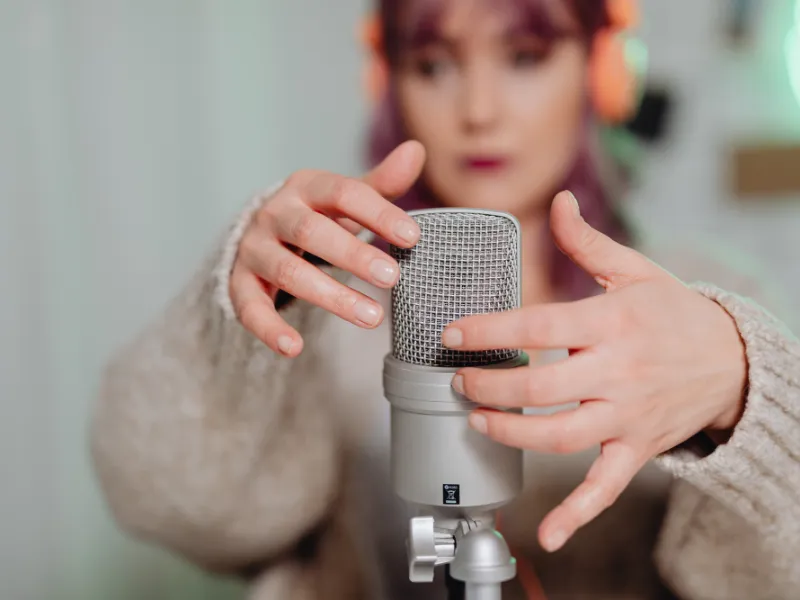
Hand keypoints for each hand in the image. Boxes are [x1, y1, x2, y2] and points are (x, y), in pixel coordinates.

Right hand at [230, 141, 425, 356]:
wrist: (261, 235)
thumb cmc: (317, 216)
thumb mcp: (345, 199)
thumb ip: (381, 183)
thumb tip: (417, 150)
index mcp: (306, 187)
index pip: (342, 192)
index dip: (377, 213)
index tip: (412, 237)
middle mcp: (274, 213)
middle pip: (311, 231)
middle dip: (353, 255)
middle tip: (393, 278)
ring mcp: (254, 249)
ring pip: (287, 271)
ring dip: (330, 296)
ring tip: (372, 317)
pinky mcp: (239, 283)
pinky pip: (250, 307)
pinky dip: (269, 329)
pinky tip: (294, 348)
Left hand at [442, 192, 747, 552]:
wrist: (732, 361)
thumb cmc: (676, 313)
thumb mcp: (635, 271)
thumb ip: (587, 243)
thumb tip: (557, 202)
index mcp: (612, 322)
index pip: (539, 325)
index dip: (490, 330)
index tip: (453, 333)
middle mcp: (617, 371)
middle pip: (541, 386)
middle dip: (489, 384)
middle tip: (459, 380)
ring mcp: (626, 414)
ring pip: (561, 435)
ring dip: (511, 433)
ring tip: (477, 419)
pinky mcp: (635, 447)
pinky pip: (604, 486)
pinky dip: (576, 513)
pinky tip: (548, 534)